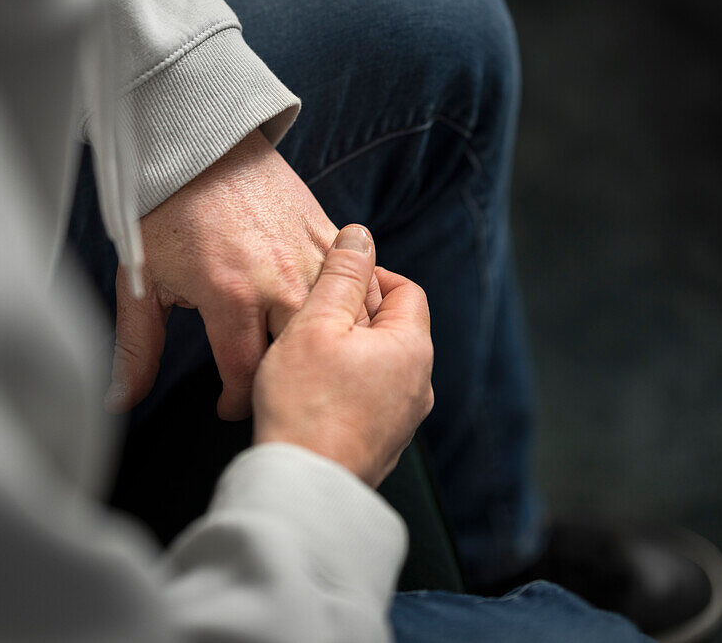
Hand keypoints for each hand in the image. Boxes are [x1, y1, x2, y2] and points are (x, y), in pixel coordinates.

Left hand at [107, 130, 381, 417]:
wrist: (199, 142)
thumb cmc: (166, 209)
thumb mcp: (142, 280)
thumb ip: (137, 347)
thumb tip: (118, 400)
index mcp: (231, 294)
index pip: (248, 376)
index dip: (238, 402)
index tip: (228, 406)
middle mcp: (280, 280)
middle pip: (301, 359)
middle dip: (281, 382)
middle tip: (260, 386)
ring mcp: (311, 255)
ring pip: (341, 325)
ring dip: (326, 346)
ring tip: (304, 360)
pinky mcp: (328, 233)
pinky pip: (359, 284)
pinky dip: (353, 307)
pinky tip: (337, 322)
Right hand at [252, 225, 433, 487]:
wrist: (302, 487)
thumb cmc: (305, 403)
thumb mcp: (316, 323)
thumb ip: (341, 274)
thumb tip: (361, 235)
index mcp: (411, 348)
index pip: (405, 289)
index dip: (369, 276)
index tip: (330, 281)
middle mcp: (419, 385)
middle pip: (393, 328)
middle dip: (354, 315)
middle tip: (309, 318)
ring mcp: (404, 420)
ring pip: (380, 366)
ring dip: (348, 353)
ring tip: (304, 358)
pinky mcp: (383, 445)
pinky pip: (371, 400)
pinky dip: (346, 388)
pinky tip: (310, 395)